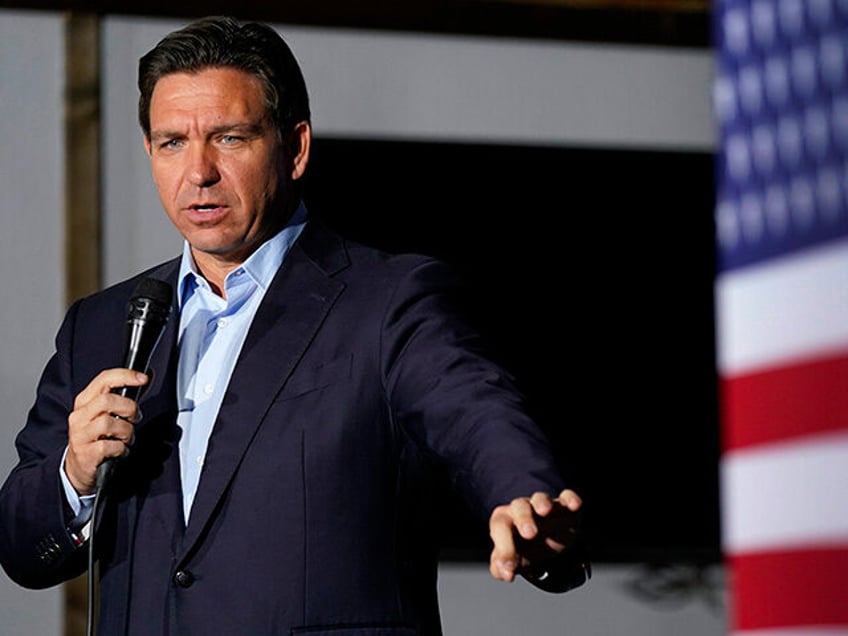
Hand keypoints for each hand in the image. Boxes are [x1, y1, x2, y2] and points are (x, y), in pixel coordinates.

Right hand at [65, 369, 147, 494]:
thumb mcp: (108, 413)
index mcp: (85, 401)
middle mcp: (80, 415)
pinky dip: (122, 449)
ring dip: (126, 432)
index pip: (104, 379)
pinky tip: (120, 450)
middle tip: (134, 419)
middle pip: (107, 400)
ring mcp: (80, 434)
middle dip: (129, 408)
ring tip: (126, 438)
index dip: (125, 375)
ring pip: (109, 423)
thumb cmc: (97, 437)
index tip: (143, 378)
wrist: (78, 467)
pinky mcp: (85, 453)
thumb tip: (145, 378)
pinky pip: (110, 446)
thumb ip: (126, 396)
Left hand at [488, 489, 581, 582]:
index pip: (501, 528)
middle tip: (529, 534)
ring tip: (545, 510)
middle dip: (524, 518)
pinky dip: (570, 499)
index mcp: (505, 521)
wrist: (545, 539)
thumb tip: (503, 573)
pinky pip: (567, 497)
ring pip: (540, 498)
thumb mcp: (513, 559)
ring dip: (542, 502)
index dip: (504, 549)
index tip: (510, 569)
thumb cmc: (524, 548)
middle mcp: (522, 510)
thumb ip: (501, 567)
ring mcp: (544, 506)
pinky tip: (574, 505)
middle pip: (519, 507)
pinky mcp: (565, 506)